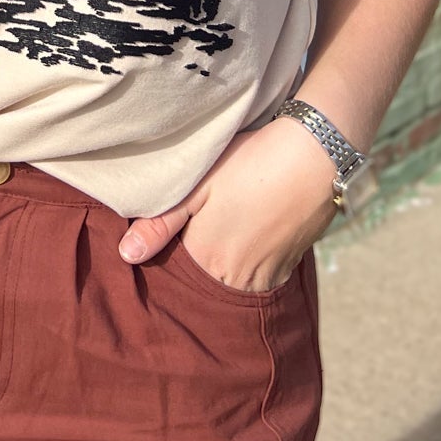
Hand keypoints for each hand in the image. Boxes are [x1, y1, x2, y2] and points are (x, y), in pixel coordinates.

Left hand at [117, 115, 340, 292]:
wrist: (314, 157)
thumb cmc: (249, 165)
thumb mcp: (198, 185)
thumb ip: (161, 224)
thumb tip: (126, 256)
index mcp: (206, 257)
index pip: (174, 271)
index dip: (170, 252)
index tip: (173, 233)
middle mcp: (235, 277)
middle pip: (204, 281)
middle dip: (197, 265)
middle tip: (201, 229)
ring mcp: (265, 276)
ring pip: (233, 283)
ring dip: (225, 266)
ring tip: (228, 229)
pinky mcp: (289, 268)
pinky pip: (261, 279)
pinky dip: (251, 265)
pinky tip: (251, 235)